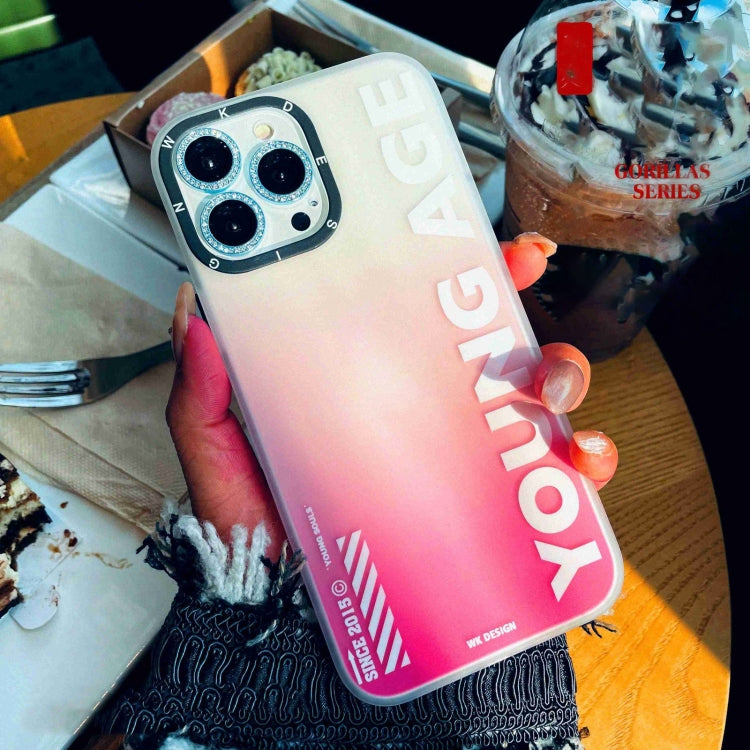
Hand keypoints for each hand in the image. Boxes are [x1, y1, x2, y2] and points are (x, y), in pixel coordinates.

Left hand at [167, 233, 617, 548]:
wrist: (301, 624)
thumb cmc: (266, 538)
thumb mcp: (224, 461)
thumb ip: (204, 396)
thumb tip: (194, 312)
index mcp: (367, 383)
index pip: (405, 305)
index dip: (431, 258)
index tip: (448, 219)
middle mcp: (423, 408)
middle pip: (481, 329)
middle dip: (511, 288)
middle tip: (519, 267)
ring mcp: (466, 451)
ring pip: (536, 388)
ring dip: (560, 368)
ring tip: (542, 387)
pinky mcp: (498, 502)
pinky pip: (557, 474)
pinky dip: (584, 459)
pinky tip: (576, 458)